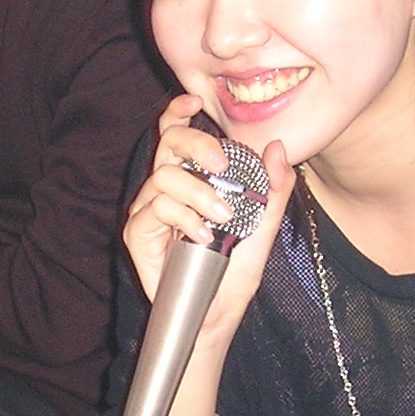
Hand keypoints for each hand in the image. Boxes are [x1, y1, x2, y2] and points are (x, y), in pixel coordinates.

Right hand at [123, 95, 295, 345]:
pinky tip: (202, 237)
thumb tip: (276, 148)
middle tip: (224, 165)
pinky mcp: (137, 234)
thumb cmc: (233, 273)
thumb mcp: (263, 229)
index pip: (176, 134)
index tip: (194, 101)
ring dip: (198, 193)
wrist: (216, 315)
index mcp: (191, 180)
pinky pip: (154, 208)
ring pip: (164, 176)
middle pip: (167, 143)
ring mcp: (148, 211)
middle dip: (197, 144)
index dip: (178, 112)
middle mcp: (165, 190)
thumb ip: (273, 191)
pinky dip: (182, 218)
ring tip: (222, 219)